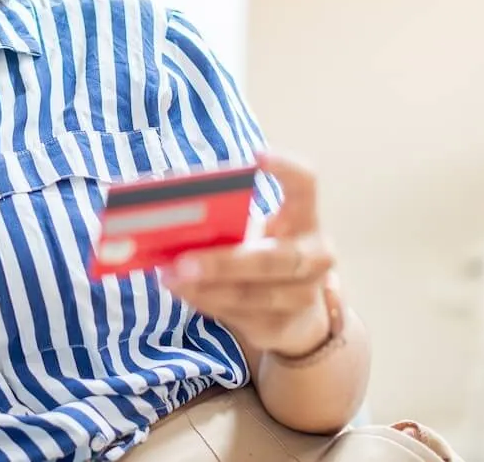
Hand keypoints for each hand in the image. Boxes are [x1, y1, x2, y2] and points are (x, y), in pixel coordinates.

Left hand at [161, 152, 336, 356]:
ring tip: (169, 276)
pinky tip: (181, 291)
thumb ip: (229, 224)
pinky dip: (205, 301)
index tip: (255, 156)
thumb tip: (173, 216)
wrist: (298, 318)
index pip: (306, 185)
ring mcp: (302, 297)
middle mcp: (313, 258)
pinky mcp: (282, 327)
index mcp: (305, 221)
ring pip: (251, 294)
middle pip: (272, 258)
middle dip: (224, 262)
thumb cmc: (264, 259)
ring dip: (205, 287)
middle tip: (182, 259)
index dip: (286, 168)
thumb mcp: (257, 235)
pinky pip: (238, 315)